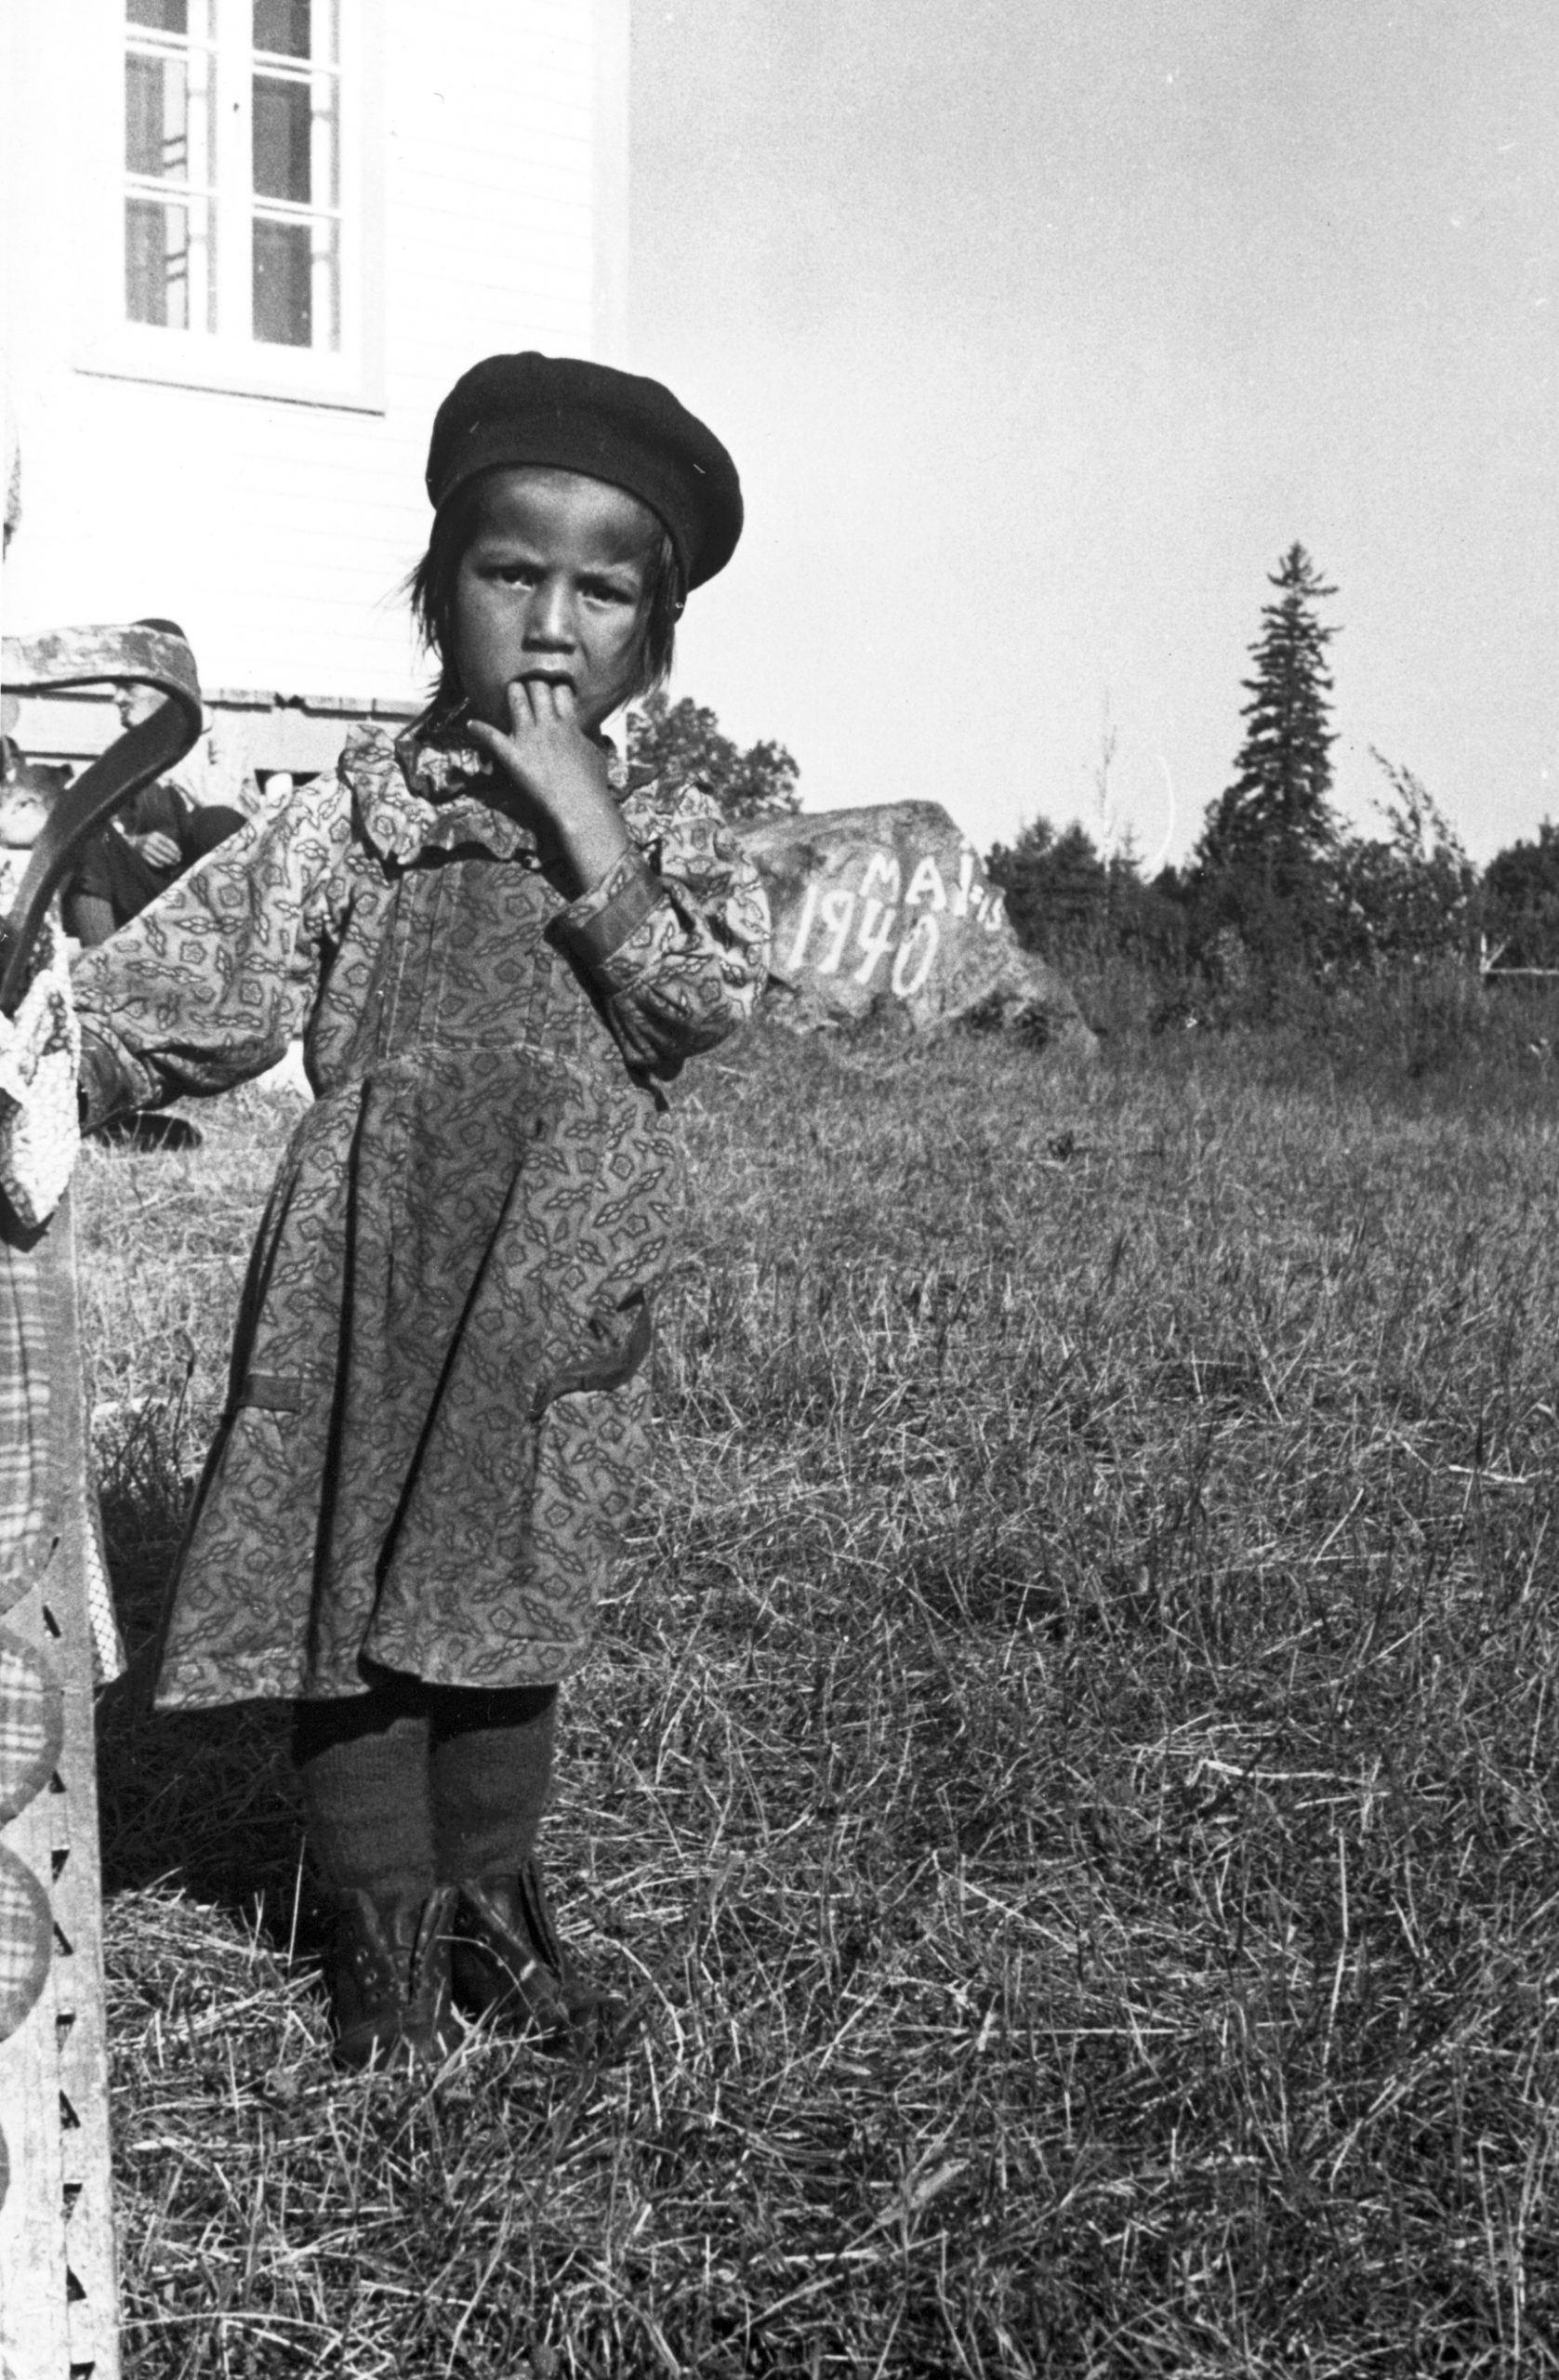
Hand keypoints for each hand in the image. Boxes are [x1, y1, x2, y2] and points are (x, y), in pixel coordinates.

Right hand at [133, 830, 180, 870]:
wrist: (133, 841)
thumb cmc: (149, 839)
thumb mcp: (157, 836)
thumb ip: (165, 841)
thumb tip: (177, 850)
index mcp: (155, 835)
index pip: (168, 842)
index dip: (175, 849)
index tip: (180, 854)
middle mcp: (150, 840)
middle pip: (164, 850)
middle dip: (173, 856)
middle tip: (178, 860)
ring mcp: (145, 848)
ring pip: (159, 856)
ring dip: (167, 861)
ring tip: (173, 863)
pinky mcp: (142, 855)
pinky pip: (153, 861)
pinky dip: (159, 864)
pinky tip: (164, 865)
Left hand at [467, 678, 629, 898]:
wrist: (581, 807)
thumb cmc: (592, 785)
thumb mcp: (597, 754)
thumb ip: (591, 735)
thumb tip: (590, 726)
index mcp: (570, 724)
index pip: (560, 689)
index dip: (554, 684)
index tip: (550, 686)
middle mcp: (548, 725)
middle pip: (536, 686)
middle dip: (531, 682)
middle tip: (526, 684)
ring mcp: (529, 738)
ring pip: (516, 698)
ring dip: (511, 693)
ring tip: (507, 692)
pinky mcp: (513, 755)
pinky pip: (491, 736)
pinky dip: (479, 729)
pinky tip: (471, 725)